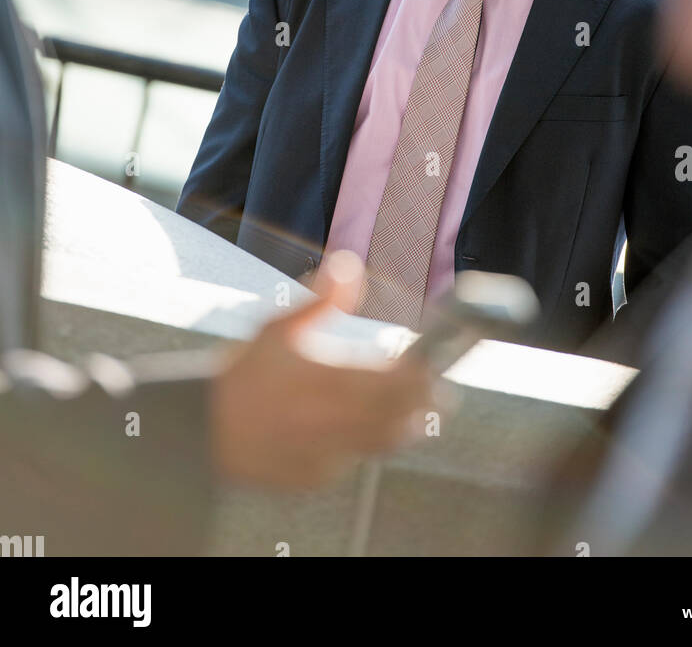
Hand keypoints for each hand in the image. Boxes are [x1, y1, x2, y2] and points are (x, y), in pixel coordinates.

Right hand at [209, 253, 432, 490]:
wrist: (201, 428)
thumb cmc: (242, 373)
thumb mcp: (278, 327)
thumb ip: (322, 299)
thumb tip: (351, 265)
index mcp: (326, 382)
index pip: (395, 382)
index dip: (419, 374)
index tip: (428, 362)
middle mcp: (331, 423)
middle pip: (399, 417)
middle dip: (422, 402)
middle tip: (438, 389)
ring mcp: (324, 455)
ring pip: (381, 444)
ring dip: (399, 424)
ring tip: (411, 409)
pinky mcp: (313, 479)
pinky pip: (351, 461)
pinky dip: (360, 444)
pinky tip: (356, 427)